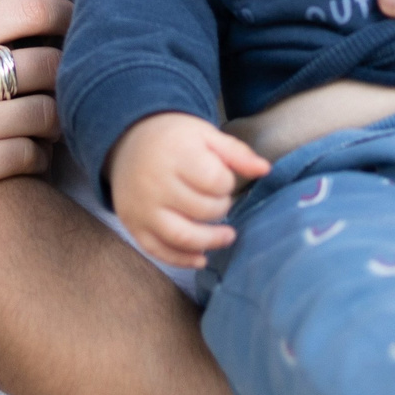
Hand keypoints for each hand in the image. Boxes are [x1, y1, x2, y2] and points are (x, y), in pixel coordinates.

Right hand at [0, 0, 70, 230]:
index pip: (30, 11)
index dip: (65, 16)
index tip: (72, 24)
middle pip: (51, 64)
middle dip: (67, 69)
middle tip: (70, 77)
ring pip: (46, 113)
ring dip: (56, 116)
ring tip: (53, 117)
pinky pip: (27, 157)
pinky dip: (37, 155)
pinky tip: (29, 152)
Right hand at [108, 112, 270, 269]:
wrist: (129, 140)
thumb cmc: (175, 139)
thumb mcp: (206, 135)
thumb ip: (236, 153)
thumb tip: (266, 170)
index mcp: (176, 154)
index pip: (215, 181)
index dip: (226, 182)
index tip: (221, 177)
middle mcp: (155, 182)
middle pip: (202, 210)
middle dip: (220, 207)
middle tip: (219, 199)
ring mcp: (142, 207)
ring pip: (182, 236)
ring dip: (210, 241)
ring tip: (227, 236)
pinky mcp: (132, 225)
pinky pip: (158, 250)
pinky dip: (182, 259)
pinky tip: (201, 257)